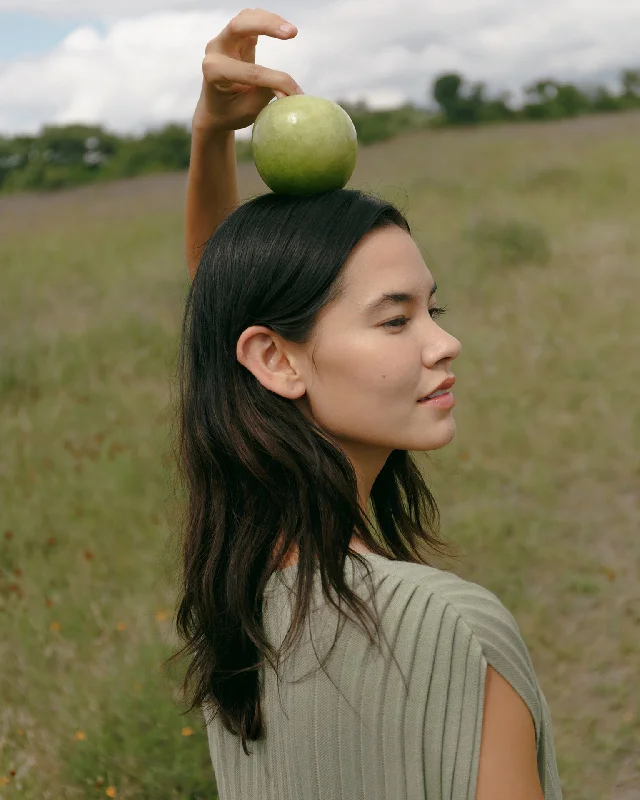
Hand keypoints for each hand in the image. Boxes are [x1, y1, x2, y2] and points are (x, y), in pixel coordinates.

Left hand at [193, 7, 303, 132]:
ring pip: (245, 18)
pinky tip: (283, 29)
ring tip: (291, 32)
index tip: (295, 90)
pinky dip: (268, 21)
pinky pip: (250, 19)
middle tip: (292, 33)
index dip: (275, 80)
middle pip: (238, 26)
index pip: (249, 71)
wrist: (216, 109)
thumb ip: (267, 95)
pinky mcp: (234, 36)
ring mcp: (223, 40)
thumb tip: (290, 91)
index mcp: (213, 72)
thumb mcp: (249, 110)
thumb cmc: (231, 112)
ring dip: (270, 20)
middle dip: (266, 26)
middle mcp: (215, 51)